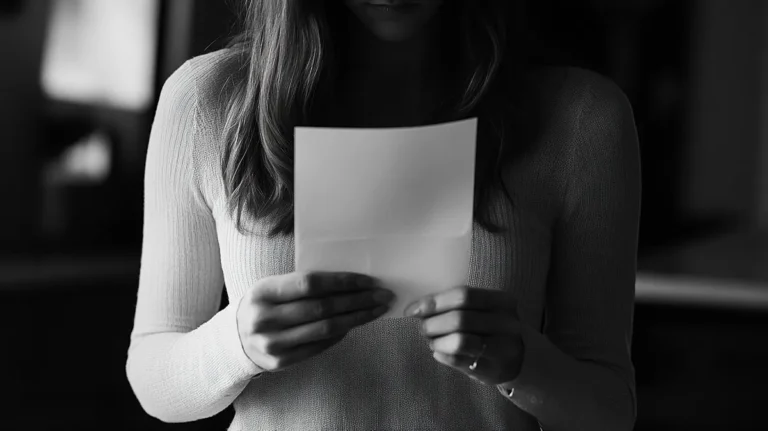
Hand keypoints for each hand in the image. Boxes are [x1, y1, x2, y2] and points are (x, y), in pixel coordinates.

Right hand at [237, 271, 394, 371]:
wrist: (235, 340)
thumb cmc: (264, 305)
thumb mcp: (273, 288)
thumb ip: (302, 285)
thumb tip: (350, 282)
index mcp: (263, 292)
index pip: (311, 283)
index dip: (342, 281)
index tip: (368, 280)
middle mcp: (265, 318)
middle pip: (323, 307)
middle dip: (358, 300)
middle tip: (383, 295)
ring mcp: (273, 343)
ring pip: (326, 329)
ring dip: (357, 318)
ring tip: (376, 310)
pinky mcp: (281, 362)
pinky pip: (319, 347)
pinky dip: (340, 335)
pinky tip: (354, 325)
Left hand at [404, 286, 524, 385]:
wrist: (518, 358)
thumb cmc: (490, 328)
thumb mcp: (483, 310)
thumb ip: (455, 305)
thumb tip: (418, 306)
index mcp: (502, 301)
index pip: (464, 295)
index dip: (434, 302)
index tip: (412, 309)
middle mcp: (506, 324)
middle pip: (459, 318)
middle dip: (433, 323)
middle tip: (423, 327)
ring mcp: (503, 348)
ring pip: (460, 341)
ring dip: (437, 340)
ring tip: (432, 340)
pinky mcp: (493, 370)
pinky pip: (458, 361)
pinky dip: (442, 355)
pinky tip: (439, 352)